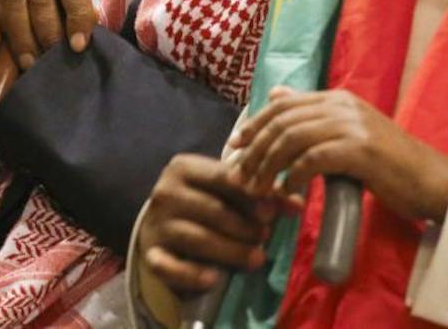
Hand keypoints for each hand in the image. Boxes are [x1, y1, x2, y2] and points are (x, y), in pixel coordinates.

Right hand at [138, 154, 278, 295]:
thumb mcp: (227, 193)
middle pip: (212, 210)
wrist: (164, 228)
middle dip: (243, 226)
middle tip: (265, 236)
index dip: (250, 194)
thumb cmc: (204, 203)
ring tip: (257, 259)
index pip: (222, 178)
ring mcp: (156, 224)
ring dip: (230, 251)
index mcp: (183, 167)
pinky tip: (214, 279)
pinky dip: (191, 274)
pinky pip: (169, 266)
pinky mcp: (150, 254)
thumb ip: (261, 194)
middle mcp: (165, 192)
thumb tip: (297, 204)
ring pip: (196, 238)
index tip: (271, 212)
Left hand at [228, 87, 447, 221]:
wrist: (433, 181)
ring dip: (269, 164)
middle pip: (283, 120)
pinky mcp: (360, 150)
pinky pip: (313, 159)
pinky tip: (287, 191)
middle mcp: (343, 105)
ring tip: (259, 187)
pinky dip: (294, 175)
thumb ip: (315, 116)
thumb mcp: (349, 133)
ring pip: (293, 138)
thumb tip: (277, 95)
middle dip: (256, 148)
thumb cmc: (390, 165)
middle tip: (242, 173)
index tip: (237, 145)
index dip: (256, 123)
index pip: (284, 104)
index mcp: (338, 98)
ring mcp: (352, 125)